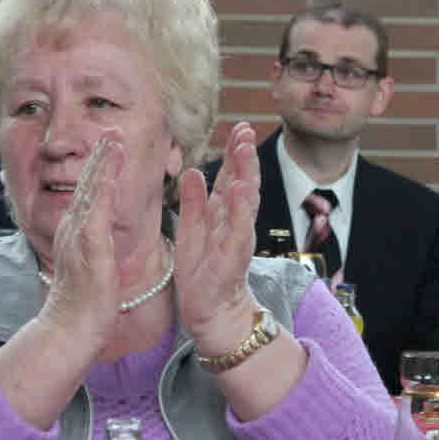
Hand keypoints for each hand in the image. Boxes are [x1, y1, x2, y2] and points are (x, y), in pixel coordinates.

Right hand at [34, 132, 127, 353]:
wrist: (69, 331)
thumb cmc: (83, 304)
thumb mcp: (90, 264)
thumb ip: (95, 243)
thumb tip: (103, 231)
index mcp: (76, 231)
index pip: (88, 190)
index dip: (99, 164)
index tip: (111, 141)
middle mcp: (72, 229)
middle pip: (86, 182)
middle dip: (99, 153)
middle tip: (112, 126)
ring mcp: (78, 238)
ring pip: (90, 191)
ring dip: (102, 162)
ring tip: (113, 137)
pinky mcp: (88, 250)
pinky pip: (95, 216)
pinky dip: (102, 192)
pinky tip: (109, 175)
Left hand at [175, 121, 261, 353]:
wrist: (209, 312)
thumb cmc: (202, 273)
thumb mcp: (191, 230)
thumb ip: (193, 201)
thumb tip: (192, 170)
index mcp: (222, 214)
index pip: (231, 177)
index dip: (234, 153)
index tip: (240, 127)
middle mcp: (234, 221)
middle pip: (242, 182)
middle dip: (244, 156)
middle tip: (246, 130)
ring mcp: (237, 237)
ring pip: (246, 201)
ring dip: (247, 174)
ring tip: (245, 150)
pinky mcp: (234, 256)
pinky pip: (240, 229)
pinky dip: (243, 209)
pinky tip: (245, 190)